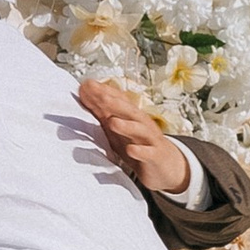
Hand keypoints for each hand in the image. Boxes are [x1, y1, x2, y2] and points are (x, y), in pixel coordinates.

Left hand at [76, 79, 191, 200]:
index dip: (103, 92)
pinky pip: (148, 153)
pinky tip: (130, 150)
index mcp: (131, 116)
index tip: (86, 85)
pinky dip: (140, 151)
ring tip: (112, 122)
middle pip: (129, 111)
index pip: (118, 100)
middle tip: (101, 96)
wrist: (166, 165)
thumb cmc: (138, 142)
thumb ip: (101, 111)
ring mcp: (149, 139)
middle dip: (115, 103)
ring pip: (140, 130)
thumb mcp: (117, 127)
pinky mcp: (155, 156)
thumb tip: (84, 92)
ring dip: (126, 126)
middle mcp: (141, 124)